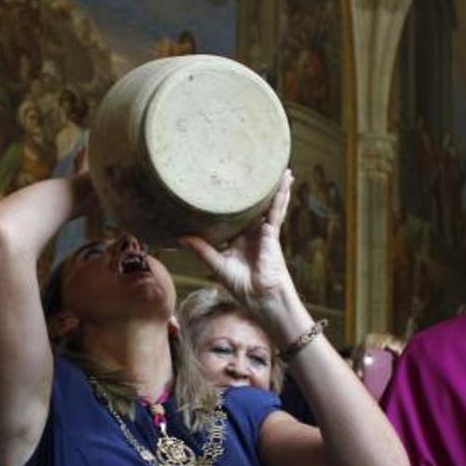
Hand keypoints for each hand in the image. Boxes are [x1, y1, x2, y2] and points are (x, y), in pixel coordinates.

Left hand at [178, 170, 295, 317]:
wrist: (261, 297)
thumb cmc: (242, 287)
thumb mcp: (218, 265)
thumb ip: (202, 250)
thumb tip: (180, 237)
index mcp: (238, 239)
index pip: (233, 216)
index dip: (230, 202)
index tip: (224, 185)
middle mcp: (252, 233)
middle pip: (254, 206)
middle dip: (256, 189)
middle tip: (254, 167)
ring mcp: (264, 232)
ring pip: (268, 205)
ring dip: (274, 187)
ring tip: (278, 167)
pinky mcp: (272, 234)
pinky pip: (276, 211)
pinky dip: (281, 196)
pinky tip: (285, 181)